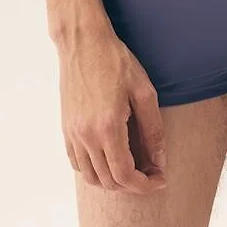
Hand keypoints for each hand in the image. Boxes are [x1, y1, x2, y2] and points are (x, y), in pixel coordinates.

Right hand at [56, 25, 167, 193]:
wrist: (82, 41)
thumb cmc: (116, 61)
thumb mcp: (144, 91)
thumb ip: (153, 130)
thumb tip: (159, 161)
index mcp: (108, 127)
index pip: (125, 175)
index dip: (145, 185)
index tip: (160, 180)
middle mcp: (86, 136)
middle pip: (108, 181)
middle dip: (133, 185)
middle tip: (152, 173)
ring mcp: (72, 133)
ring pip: (91, 177)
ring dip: (113, 181)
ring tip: (133, 168)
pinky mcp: (66, 128)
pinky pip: (77, 164)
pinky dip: (95, 170)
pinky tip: (110, 158)